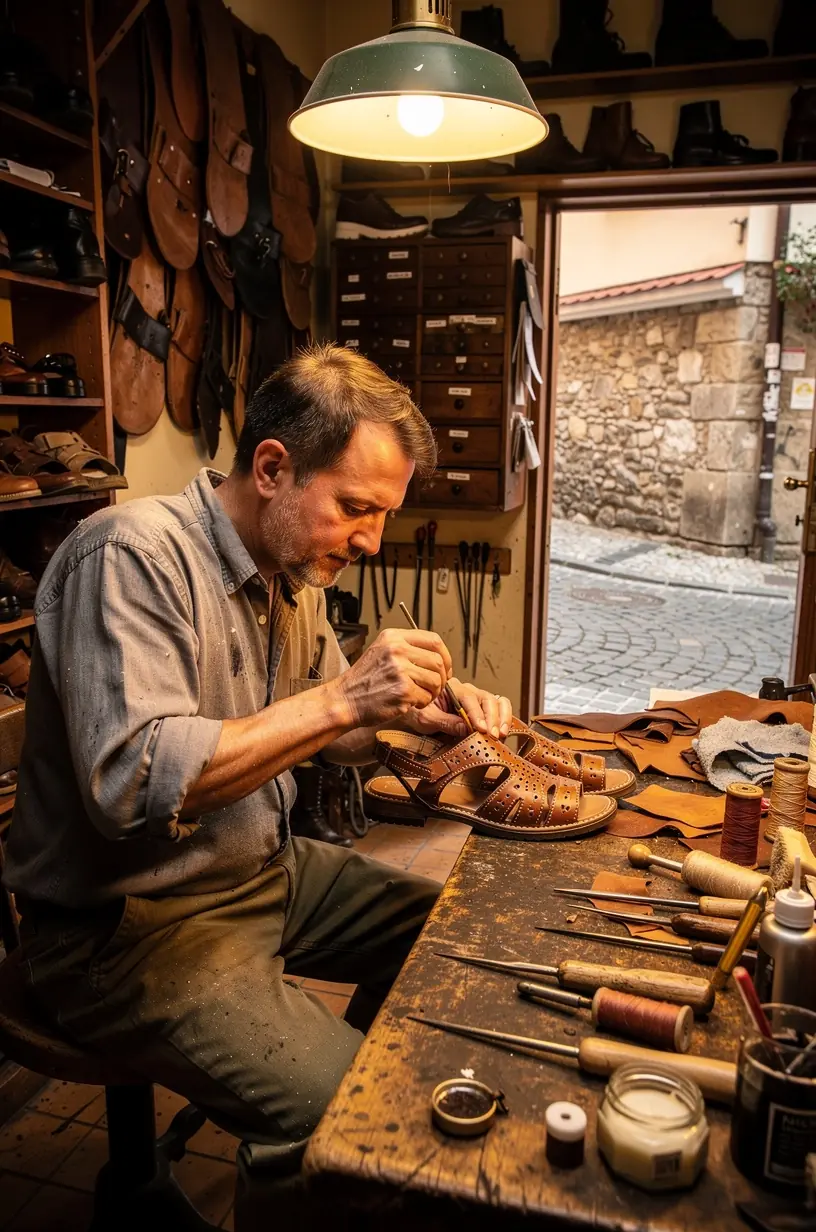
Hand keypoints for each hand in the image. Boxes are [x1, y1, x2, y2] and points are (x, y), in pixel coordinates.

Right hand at [334, 627, 452, 728]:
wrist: (344, 700)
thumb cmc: (365, 680)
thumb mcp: (382, 652)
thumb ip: (407, 649)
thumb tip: (439, 657)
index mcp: (394, 637)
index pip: (434, 640)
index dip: (445, 656)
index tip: (445, 668)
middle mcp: (397, 649)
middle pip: (437, 661)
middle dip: (441, 678)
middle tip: (434, 688)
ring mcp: (400, 670)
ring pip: (435, 680)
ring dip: (432, 693)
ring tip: (419, 696)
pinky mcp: (402, 690)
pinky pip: (426, 697)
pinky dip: (422, 703)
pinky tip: (409, 703)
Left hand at [407, 678, 512, 740]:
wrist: (413, 711)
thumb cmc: (417, 712)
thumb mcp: (426, 719)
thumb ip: (446, 722)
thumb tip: (467, 729)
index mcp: (451, 689)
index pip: (468, 698)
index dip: (477, 714)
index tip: (481, 729)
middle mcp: (466, 690)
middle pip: (486, 698)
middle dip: (492, 718)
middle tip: (492, 735)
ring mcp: (476, 698)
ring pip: (496, 701)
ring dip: (502, 717)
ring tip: (502, 734)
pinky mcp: (482, 708)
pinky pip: (499, 707)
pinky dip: (505, 717)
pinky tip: (505, 730)